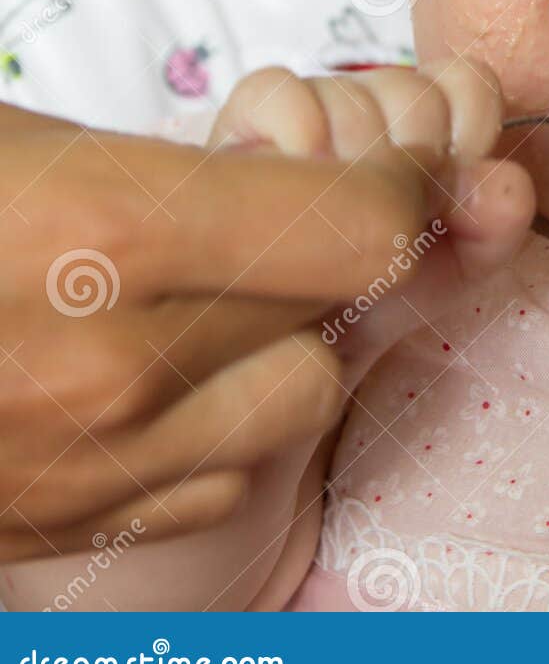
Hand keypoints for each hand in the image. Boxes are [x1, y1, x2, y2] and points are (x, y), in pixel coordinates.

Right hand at [0, 79, 523, 560]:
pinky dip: (218, 423)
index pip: (366, 227)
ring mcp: (92, 465)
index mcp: (114, 233)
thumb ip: (192, 153)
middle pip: (339, 314)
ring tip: (214, 289)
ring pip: (294, 400)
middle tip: (289, 213)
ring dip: (284, 342)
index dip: (397, 186)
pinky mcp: (67, 526)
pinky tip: (165, 371)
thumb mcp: (33, 137)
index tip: (389, 165)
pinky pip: (217, 478)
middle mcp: (115, 366)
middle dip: (337, 254)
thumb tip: (322, 151)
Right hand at [209, 59, 535, 382]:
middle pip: (413, 91)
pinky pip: (279, 90)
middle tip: (392, 231)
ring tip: (341, 236)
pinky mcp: (240, 120)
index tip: (455, 197)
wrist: (291, 346)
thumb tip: (505, 185)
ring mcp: (305, 106)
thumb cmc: (375, 293)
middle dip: (412, 171)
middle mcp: (369, 100)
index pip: (466, 79)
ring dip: (354, 176)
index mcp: (428, 119)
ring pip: (351, 98)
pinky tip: (301, 201)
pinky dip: (300, 137)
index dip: (470, 131)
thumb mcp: (454, 265)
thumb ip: (496, 223)